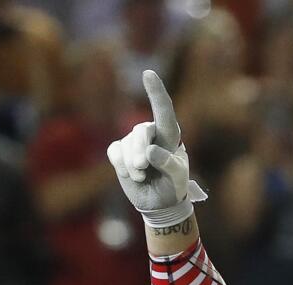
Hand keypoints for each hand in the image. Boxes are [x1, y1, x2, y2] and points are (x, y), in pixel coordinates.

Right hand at [106, 70, 204, 223]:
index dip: (156, 92)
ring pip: (126, 145)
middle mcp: (151, 134)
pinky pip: (114, 152)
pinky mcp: (120, 151)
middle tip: (143, 168)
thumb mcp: (178, 177)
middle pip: (140, 131)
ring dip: (132, 164)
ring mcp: (134, 142)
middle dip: (139, 151)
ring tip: (142, 177)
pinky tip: (132, 176)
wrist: (159, 203)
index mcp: (170, 136)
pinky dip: (121, 166)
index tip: (148, 73)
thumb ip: (169, 163)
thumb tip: (150, 152)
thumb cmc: (173, 186)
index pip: (164, 111)